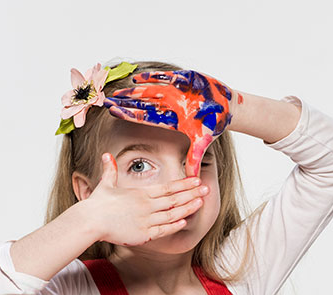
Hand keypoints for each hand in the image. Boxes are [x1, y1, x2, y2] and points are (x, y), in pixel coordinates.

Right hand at [83, 153, 207, 245]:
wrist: (90, 221)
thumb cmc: (97, 204)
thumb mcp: (106, 184)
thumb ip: (110, 170)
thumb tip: (107, 155)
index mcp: (141, 194)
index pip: (168, 187)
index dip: (184, 184)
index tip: (196, 179)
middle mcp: (147, 205)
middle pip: (174, 199)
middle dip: (192, 193)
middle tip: (206, 188)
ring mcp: (146, 220)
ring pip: (173, 214)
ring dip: (188, 208)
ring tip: (201, 202)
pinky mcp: (144, 234)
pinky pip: (164, 230)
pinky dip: (175, 225)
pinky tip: (185, 221)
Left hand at [103, 70, 233, 177]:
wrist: (227, 107)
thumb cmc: (214, 124)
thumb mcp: (202, 142)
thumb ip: (195, 158)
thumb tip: (193, 179)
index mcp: (170, 120)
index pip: (145, 117)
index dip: (129, 115)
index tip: (112, 113)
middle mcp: (168, 105)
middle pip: (142, 103)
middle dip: (125, 102)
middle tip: (105, 100)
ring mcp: (173, 92)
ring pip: (149, 90)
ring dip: (133, 90)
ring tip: (117, 89)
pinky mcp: (182, 79)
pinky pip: (163, 78)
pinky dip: (151, 77)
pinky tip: (136, 77)